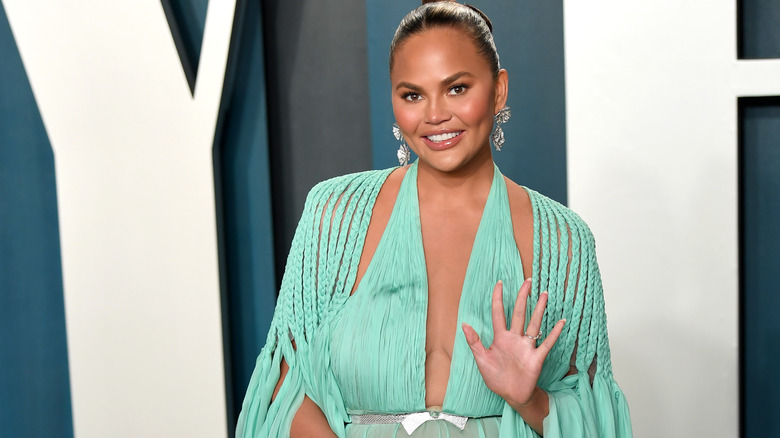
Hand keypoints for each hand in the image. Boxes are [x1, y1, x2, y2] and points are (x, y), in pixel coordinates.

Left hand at [461, 279, 564, 407]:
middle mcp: (514, 338)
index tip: (500, 283)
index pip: (498, 313)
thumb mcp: (482, 360)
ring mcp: (527, 347)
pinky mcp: (536, 357)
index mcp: (500, 338)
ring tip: (544, 294)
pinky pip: (547, 343)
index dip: (498, 298)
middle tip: (527, 282)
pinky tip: (561, 322)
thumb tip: (464, 324)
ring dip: (539, 309)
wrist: (511, 395)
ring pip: (533, 323)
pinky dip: (554, 333)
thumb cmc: (496, 378)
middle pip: (519, 313)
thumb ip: (474, 343)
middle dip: (522, 297)